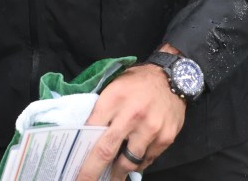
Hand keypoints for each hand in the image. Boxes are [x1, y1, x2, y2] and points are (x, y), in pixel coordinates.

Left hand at [75, 63, 186, 180]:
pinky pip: (147, 160)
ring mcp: (150, 129)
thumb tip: (86, 132)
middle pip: (106, 150)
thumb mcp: (115, 86)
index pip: (91, 128)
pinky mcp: (165, 138)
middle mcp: (132, 115)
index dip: (80, 148)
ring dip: (117, 173)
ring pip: (128, 162)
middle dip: (91, 171)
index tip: (73, 162)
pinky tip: (131, 164)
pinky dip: (137, 164)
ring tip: (111, 177)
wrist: (173, 77)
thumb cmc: (138, 82)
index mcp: (114, 98)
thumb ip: (102, 108)